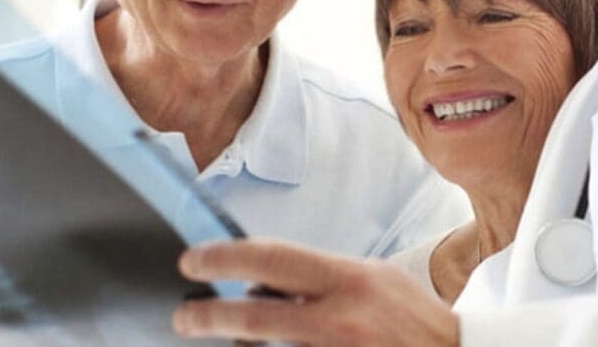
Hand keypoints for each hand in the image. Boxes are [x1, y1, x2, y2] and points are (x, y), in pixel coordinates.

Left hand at [173, 239, 460, 345]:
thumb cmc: (413, 321)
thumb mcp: (372, 280)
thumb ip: (321, 278)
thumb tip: (263, 283)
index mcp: (349, 280)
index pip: (272, 259)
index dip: (223, 258)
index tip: (192, 261)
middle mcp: (340, 320)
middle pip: (254, 319)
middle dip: (208, 317)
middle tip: (185, 317)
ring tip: (227, 340)